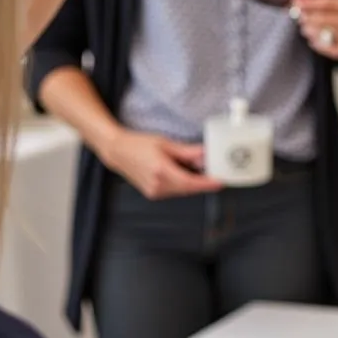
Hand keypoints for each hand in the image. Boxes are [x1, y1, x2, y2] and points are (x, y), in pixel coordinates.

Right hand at [101, 129, 221, 199]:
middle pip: (189, 188)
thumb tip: (206, 154)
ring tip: (194, 168)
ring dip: (192, 182)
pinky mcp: (153, 194)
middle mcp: (158, 185)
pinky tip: (181, 172)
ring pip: (182, 190)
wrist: (117, 151)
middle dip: (203, 181)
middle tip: (213, 171)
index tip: (220, 182)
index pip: (191, 183)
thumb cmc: (138, 144)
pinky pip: (174, 191)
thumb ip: (188, 152)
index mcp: (161, 171)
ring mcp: (154, 192)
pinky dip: (182, 183)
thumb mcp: (166, 144)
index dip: (207, 184)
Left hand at [291, 0, 337, 61]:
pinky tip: (315, 40)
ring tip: (306, 29)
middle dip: (307, 17)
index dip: (310, 2)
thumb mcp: (336, 7)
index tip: (296, 3)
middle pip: (323, 18)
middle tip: (299, 18)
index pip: (327, 2)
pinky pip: (323, 46)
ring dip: (309, 30)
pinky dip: (315, 42)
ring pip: (322, 33)